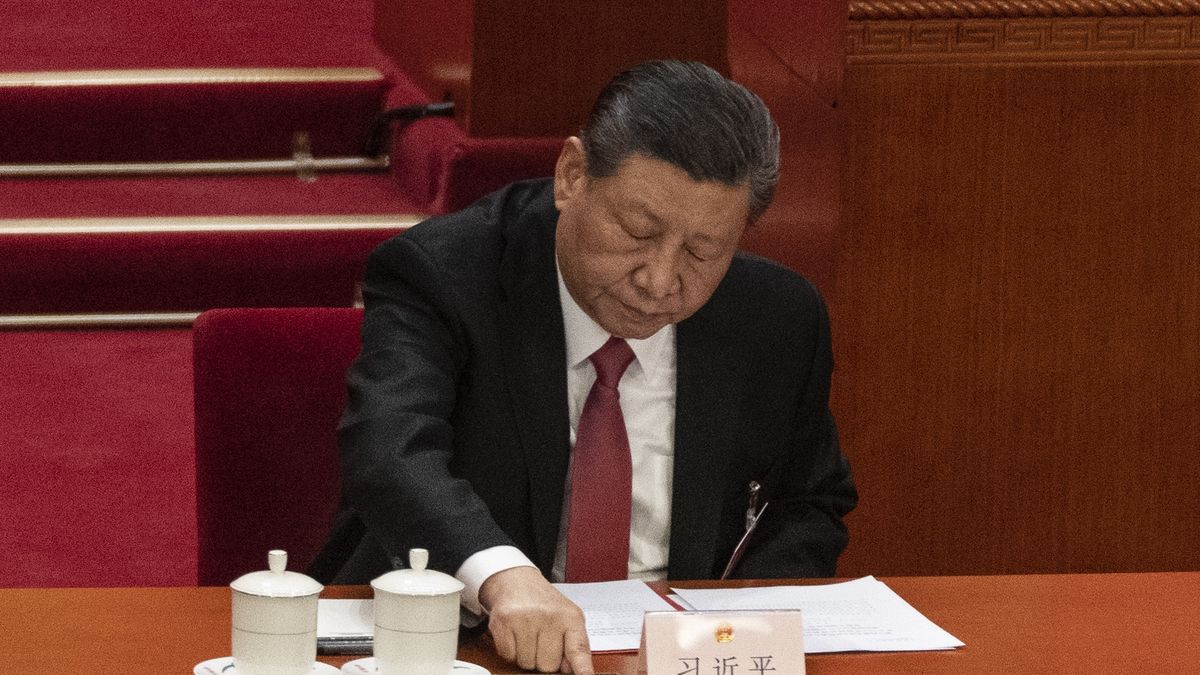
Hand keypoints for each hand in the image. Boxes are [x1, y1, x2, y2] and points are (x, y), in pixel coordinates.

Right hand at [479, 566, 593, 673]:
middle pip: (548, 666)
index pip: (578, 650)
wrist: (517, 580)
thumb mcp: (567, 619)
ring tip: (527, 635)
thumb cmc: (544, 604)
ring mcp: (525, 618)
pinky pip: (508, 656)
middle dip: (543, 659)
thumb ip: (574, 645)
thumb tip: (573, 671)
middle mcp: (549, 616)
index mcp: (570, 617)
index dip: (583, 669)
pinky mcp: (503, 620)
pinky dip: (510, 650)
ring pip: (526, 663)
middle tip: (540, 639)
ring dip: (525, 655)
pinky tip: (515, 634)